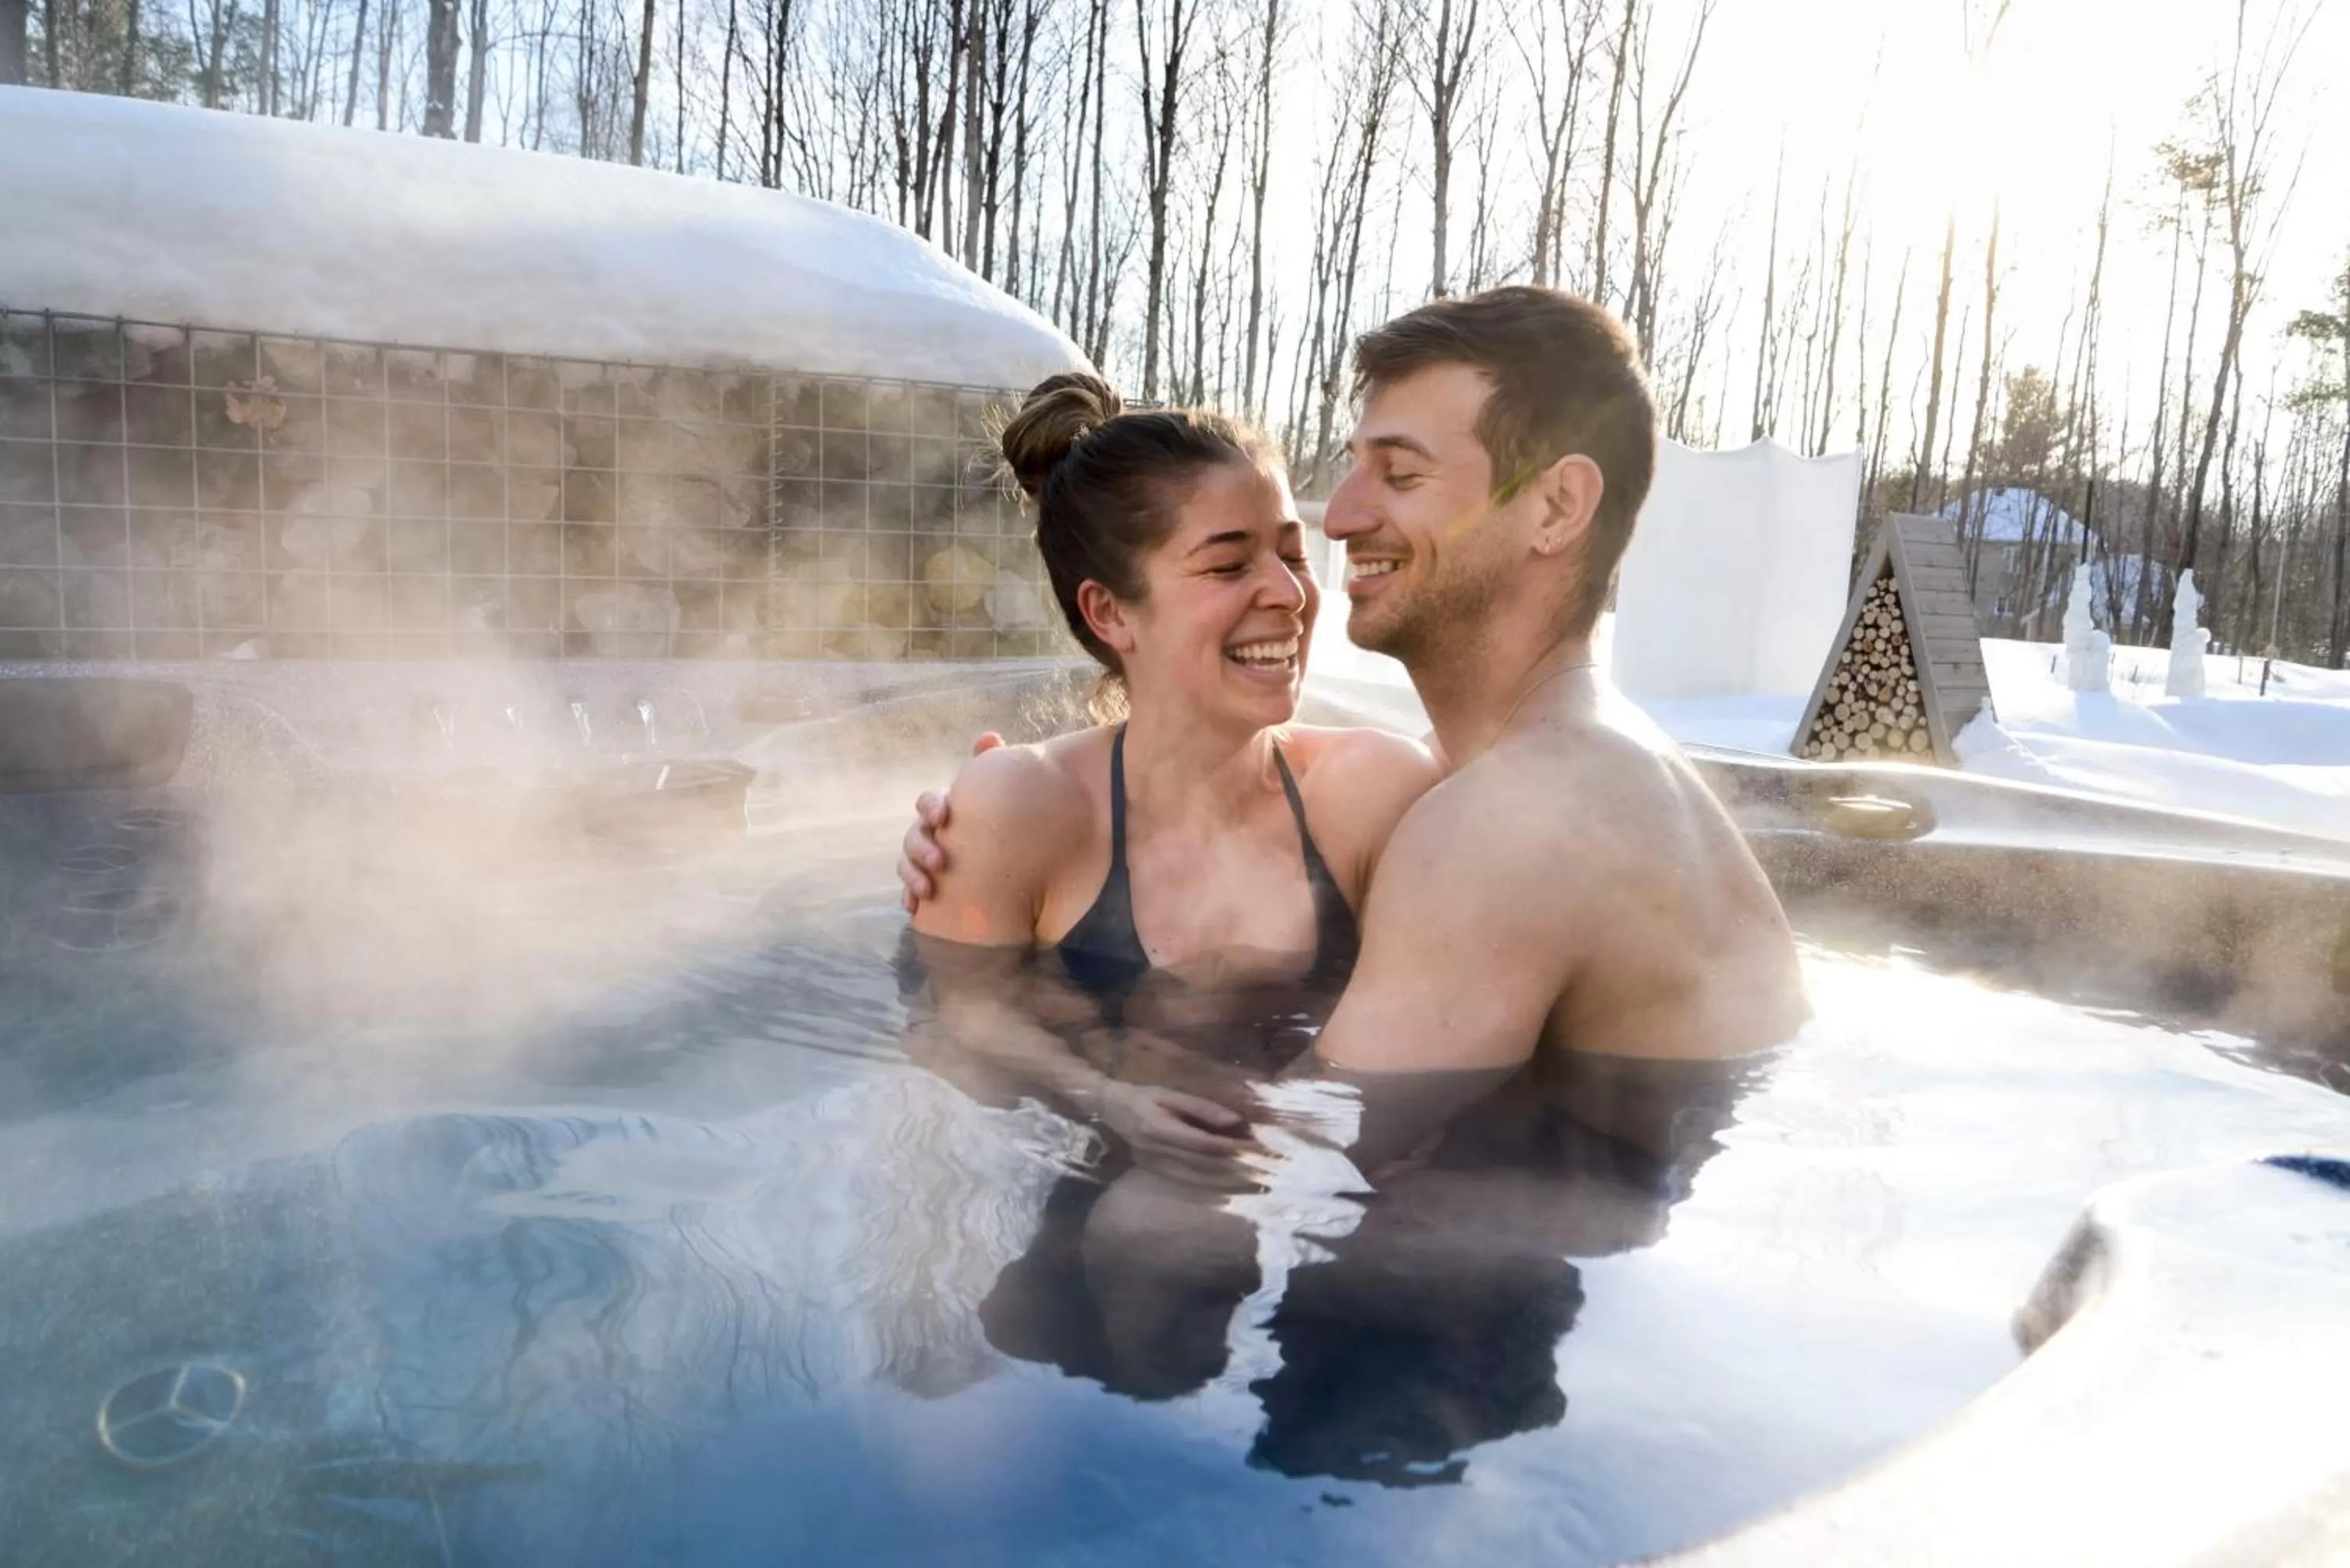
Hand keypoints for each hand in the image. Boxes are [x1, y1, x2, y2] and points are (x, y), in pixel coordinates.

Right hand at [898, 731, 1003, 910]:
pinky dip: (910, 899)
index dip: (932, 806)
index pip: (929, 801)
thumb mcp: (995, 793)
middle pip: (914, 836)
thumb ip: (990, 765)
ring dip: (912, 875)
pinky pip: (911, 893)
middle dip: (921, 847)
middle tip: (939, 862)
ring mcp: (925, 859)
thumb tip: (990, 736)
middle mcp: (931, 832)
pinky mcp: (927, 886)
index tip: (943, 816)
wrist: (1007, 856)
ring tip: (927, 891)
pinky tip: (914, 908)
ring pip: (908, 864)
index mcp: (945, 808)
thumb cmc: (996, 817)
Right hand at [1098, 1082, 1260, 1191]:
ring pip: (1198, 1180)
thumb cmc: (1144, 1096)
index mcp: (1161, 1129)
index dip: (1233, 1148)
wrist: (1110, 1109)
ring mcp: (1155, 1166)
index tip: (1258, 1148)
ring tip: (1256, 1186)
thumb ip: (1202, 1108)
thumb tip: (1234, 1121)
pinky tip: (1231, 1190)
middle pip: (1205, 1166)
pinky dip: (1212, 1188)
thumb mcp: (1171, 1094)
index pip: (1205, 1145)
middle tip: (1265, 1171)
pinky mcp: (1155, 1173)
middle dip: (1237, 1170)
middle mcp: (1158, 1152)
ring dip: (1229, 1184)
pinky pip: (1188, 1185)